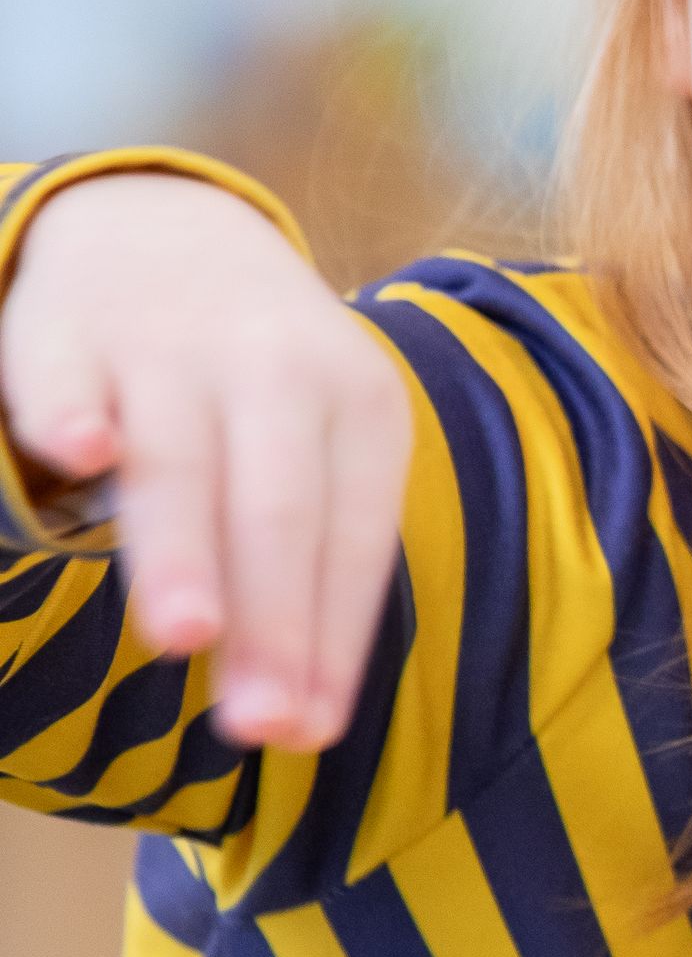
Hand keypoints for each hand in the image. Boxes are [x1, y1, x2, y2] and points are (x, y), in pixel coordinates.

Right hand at [0, 172, 411, 748]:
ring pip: (181, 460)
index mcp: (362, 407)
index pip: (355, 540)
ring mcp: (171, 346)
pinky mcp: (69, 328)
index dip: (331, 638)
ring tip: (186, 637)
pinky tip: (77, 453)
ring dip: (185, 550)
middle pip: (278, 510)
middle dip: (270, 620)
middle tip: (257, 723)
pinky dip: (71, 411)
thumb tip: (301, 716)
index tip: (309, 732)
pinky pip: (64, 373)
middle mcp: (279, 371)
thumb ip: (313, 561)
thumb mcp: (323, 445)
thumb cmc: (263, 380)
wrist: (172, 224)